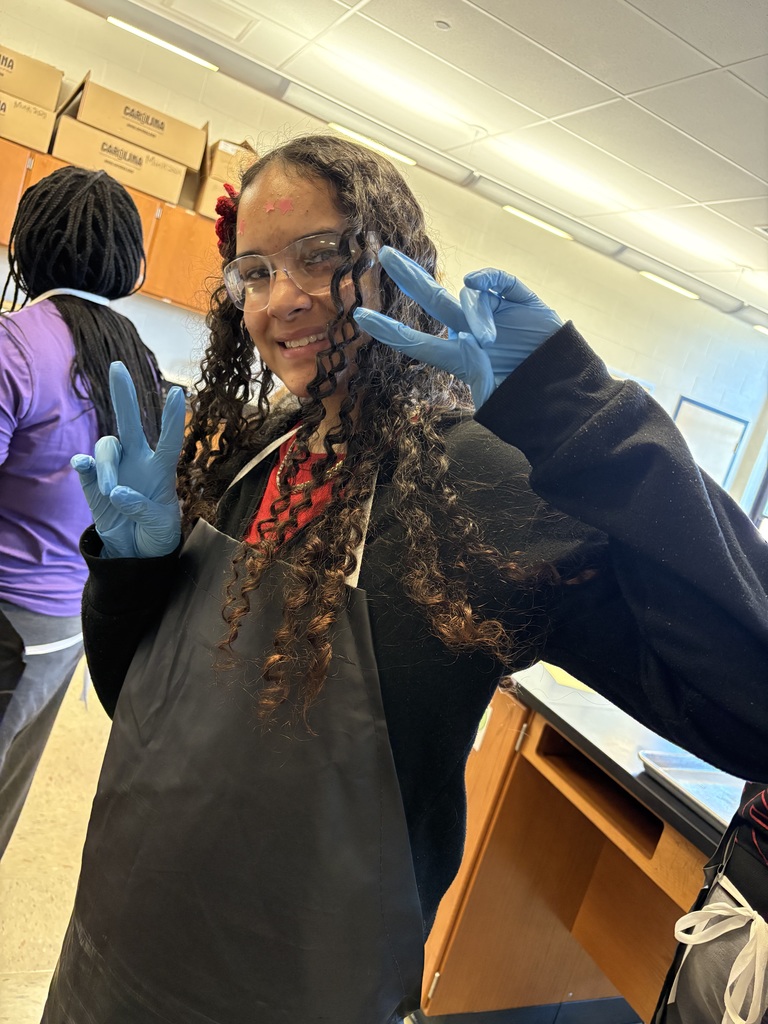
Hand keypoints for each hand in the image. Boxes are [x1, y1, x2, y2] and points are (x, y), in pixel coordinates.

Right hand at [71, 362, 185, 558]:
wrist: (135, 554)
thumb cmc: (157, 535)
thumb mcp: (160, 526)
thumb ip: (142, 508)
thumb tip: (118, 491)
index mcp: (161, 470)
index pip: (169, 440)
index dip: (171, 418)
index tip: (178, 391)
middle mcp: (138, 462)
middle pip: (129, 423)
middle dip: (123, 395)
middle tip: (117, 366)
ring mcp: (114, 470)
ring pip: (107, 447)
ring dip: (108, 467)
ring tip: (112, 493)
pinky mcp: (94, 483)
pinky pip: (86, 466)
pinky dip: (85, 464)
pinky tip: (83, 465)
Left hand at [354, 247, 562, 407]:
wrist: (563, 389)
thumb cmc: (525, 397)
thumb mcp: (489, 395)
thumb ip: (464, 364)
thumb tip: (462, 327)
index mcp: (459, 356)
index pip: (417, 341)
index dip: (390, 330)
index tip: (360, 318)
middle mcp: (471, 331)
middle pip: (432, 298)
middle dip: (409, 276)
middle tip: (384, 254)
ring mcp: (494, 312)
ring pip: (468, 295)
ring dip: (476, 315)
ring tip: (492, 340)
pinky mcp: (519, 298)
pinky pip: (496, 279)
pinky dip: (487, 280)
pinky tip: (480, 282)